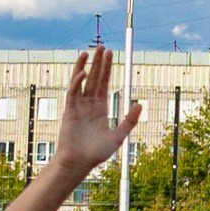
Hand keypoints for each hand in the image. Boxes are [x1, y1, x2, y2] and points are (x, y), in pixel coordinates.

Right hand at [51, 46, 139, 189]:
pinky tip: (83, 73)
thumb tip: (140, 104)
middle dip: (98, 63)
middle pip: (94, 78)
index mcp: (100, 108)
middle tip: (102, 47)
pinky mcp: (69, 111)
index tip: (110, 54)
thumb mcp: (118, 136)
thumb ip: (129, 120)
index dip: (107, 68)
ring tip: (87, 52)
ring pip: (81, 82)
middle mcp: (89, 104)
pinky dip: (77, 82)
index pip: (104, 83)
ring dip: (83, 67)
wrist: (79, 163)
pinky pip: (72, 93)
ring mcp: (78, 107)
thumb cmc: (97, 153)